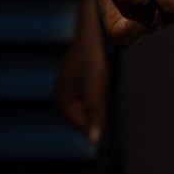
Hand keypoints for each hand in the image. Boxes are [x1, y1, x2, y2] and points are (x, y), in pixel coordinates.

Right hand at [54, 0, 108, 143]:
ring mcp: (68, 93)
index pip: (84, 128)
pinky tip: (104, 81)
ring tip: (105, 85)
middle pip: (88, 120)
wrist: (93, 32)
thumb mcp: (96, 86)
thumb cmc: (93, 57)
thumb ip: (94, 112)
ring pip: (92, 109)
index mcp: (61, 103)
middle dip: (101, 111)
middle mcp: (61, 100)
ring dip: (102, 102)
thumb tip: (94, 141)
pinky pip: (92, 99)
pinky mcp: (77, 86)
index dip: (101, 124)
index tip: (113, 110)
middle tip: (107, 91)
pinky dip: (101, 94)